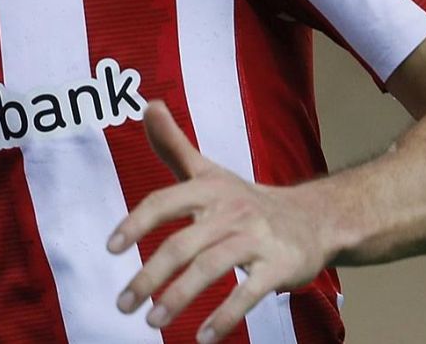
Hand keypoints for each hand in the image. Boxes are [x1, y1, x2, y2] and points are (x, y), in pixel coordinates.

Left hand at [110, 102, 331, 342]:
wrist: (315, 218)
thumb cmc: (246, 198)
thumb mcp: (209, 171)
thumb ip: (173, 145)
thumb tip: (148, 104)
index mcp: (209, 188)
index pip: (163, 201)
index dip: (135, 223)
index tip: (110, 248)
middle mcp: (231, 211)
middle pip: (182, 245)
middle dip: (149, 276)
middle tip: (123, 303)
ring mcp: (256, 239)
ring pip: (210, 270)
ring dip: (178, 299)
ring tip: (153, 321)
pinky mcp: (279, 266)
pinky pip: (248, 293)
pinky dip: (224, 317)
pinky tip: (203, 337)